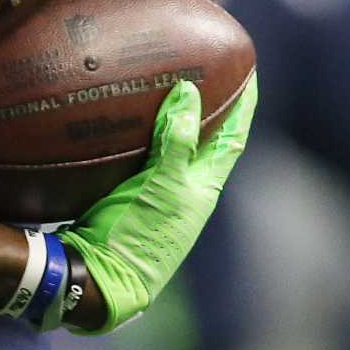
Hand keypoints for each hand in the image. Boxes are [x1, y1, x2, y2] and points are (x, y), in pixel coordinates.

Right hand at [58, 74, 256, 332]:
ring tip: (169, 88)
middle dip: (211, 108)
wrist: (100, 278)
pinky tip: (129, 125)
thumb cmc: (136, 234)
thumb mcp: (161, 187)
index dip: (243, 106)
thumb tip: (189, 94)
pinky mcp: (132, 200)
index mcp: (202, 188)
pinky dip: (148, 137)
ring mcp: (161, 198)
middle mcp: (187, 192)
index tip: (249, 73)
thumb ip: (177, 143)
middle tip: (207, 72)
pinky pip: (147, 159)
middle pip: (207, 142)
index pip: (231, 138)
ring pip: (177, 151)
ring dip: (178, 121)